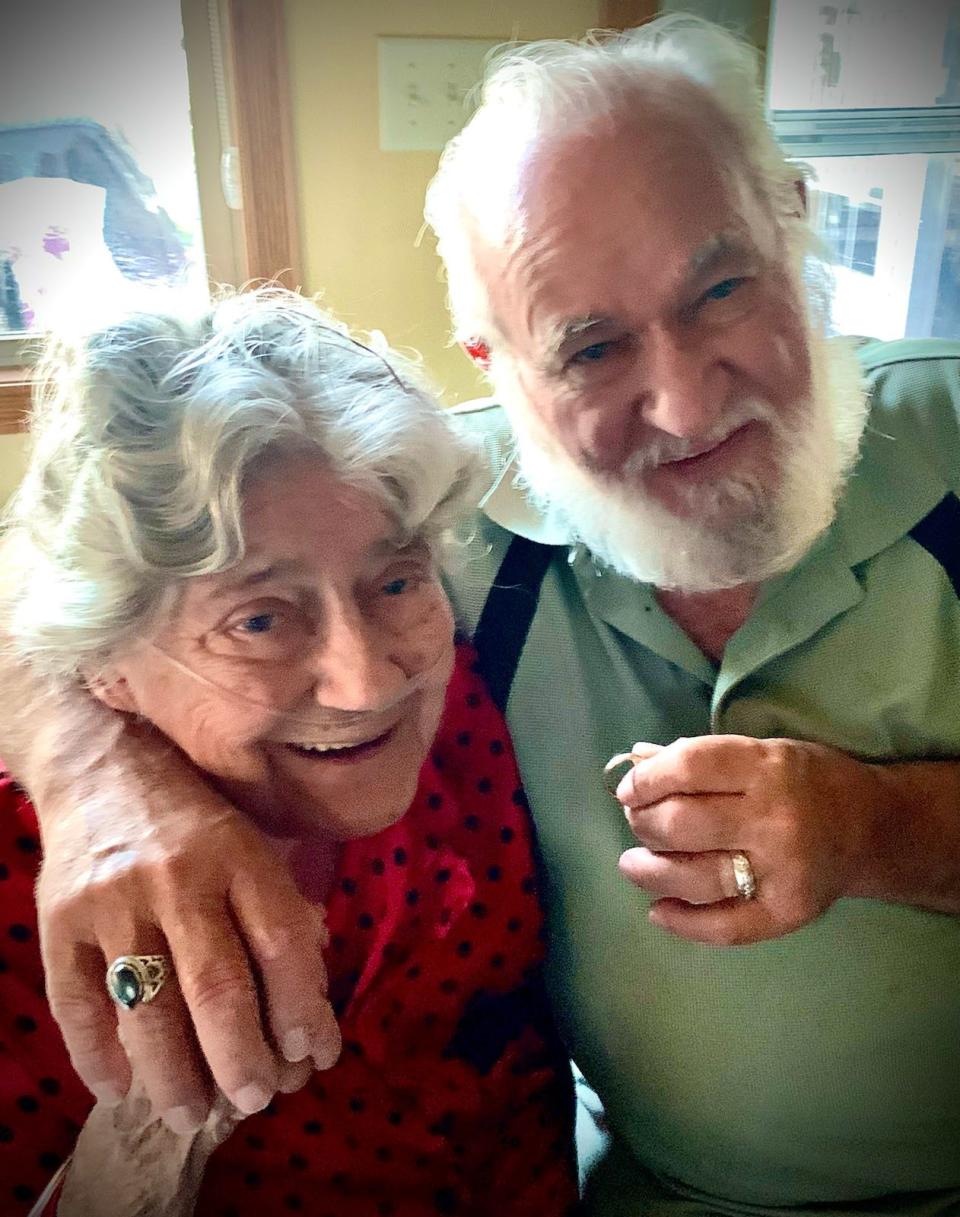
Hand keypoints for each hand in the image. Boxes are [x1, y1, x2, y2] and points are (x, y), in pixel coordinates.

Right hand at [35, 736, 340, 1132]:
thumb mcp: (254, 839)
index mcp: (239, 853)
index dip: (302, 1006)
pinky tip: (121, 1088)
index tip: (314, 1054)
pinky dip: (97, 1055)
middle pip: (217, 986)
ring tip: (192, 1113)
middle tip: (256, 1100)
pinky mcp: (59, 918)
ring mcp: (114, 899)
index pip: (279, 942)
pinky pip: (76, 1002)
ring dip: (173, 1075)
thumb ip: (280, 909)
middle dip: (242, 1058)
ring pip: (146, 1008)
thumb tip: (307, 1003)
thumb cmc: (196, 813)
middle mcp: (178, 876)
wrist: (102, 762)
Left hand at [613, 735, 883, 944]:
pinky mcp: (788, 912)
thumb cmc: (805, 782)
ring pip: (695, 876)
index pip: (689, 767)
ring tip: (633, 865)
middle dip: (643, 822)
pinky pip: (725, 926)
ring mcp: (782, 870)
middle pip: (683, 823)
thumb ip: (700, 759)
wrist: (873, 829)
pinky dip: (683, 923)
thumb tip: (635, 764)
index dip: (647, 779)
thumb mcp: (760, 752)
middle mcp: (774, 818)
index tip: (629, 788)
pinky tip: (659, 910)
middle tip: (636, 822)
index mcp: (766, 767)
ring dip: (649, 872)